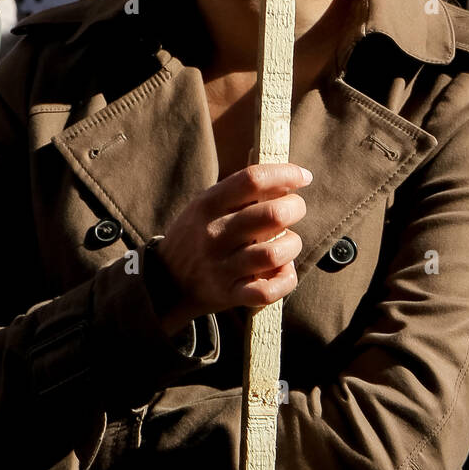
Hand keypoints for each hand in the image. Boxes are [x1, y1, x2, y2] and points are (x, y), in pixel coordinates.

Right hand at [153, 163, 311, 334]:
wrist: (166, 282)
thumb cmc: (197, 234)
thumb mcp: (206, 204)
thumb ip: (240, 192)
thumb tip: (288, 179)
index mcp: (208, 204)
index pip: (253, 179)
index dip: (285, 174)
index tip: (302, 177)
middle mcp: (214, 234)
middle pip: (272, 215)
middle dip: (295, 207)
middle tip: (295, 209)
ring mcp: (221, 267)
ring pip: (275, 253)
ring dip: (292, 244)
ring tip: (288, 242)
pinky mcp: (229, 295)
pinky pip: (268, 291)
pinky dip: (285, 280)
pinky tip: (283, 270)